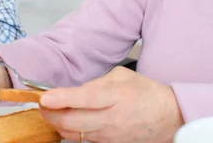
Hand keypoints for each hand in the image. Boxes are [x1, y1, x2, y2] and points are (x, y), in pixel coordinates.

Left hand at [39, 66, 183, 142]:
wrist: (169, 118)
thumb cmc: (147, 93)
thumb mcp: (123, 76)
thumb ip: (97, 82)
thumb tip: (75, 91)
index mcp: (117, 96)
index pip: (85, 98)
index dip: (63, 98)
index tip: (45, 97)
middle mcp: (112, 118)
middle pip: (72, 121)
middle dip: (51, 113)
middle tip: (42, 103)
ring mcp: (110, 135)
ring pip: (74, 134)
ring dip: (57, 122)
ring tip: (51, 111)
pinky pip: (82, 140)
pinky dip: (70, 131)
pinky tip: (66, 121)